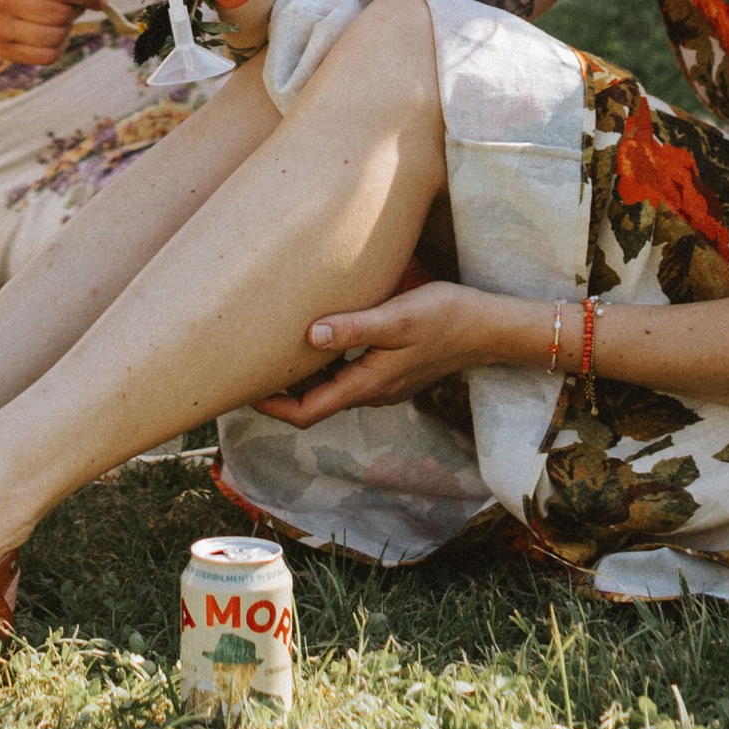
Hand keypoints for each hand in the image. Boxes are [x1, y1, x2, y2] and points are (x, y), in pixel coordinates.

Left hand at [252, 279, 509, 423]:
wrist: (487, 327)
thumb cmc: (444, 317)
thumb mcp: (396, 317)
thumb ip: (354, 327)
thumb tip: (309, 335)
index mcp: (367, 384)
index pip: (308, 411)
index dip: (272, 407)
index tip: (241, 391)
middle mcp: (371, 390)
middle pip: (314, 404)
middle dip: (279, 393)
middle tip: (245, 370)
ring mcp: (381, 382)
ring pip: (329, 388)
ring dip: (300, 378)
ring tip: (270, 353)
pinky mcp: (390, 368)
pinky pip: (345, 374)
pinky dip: (322, 364)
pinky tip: (314, 338)